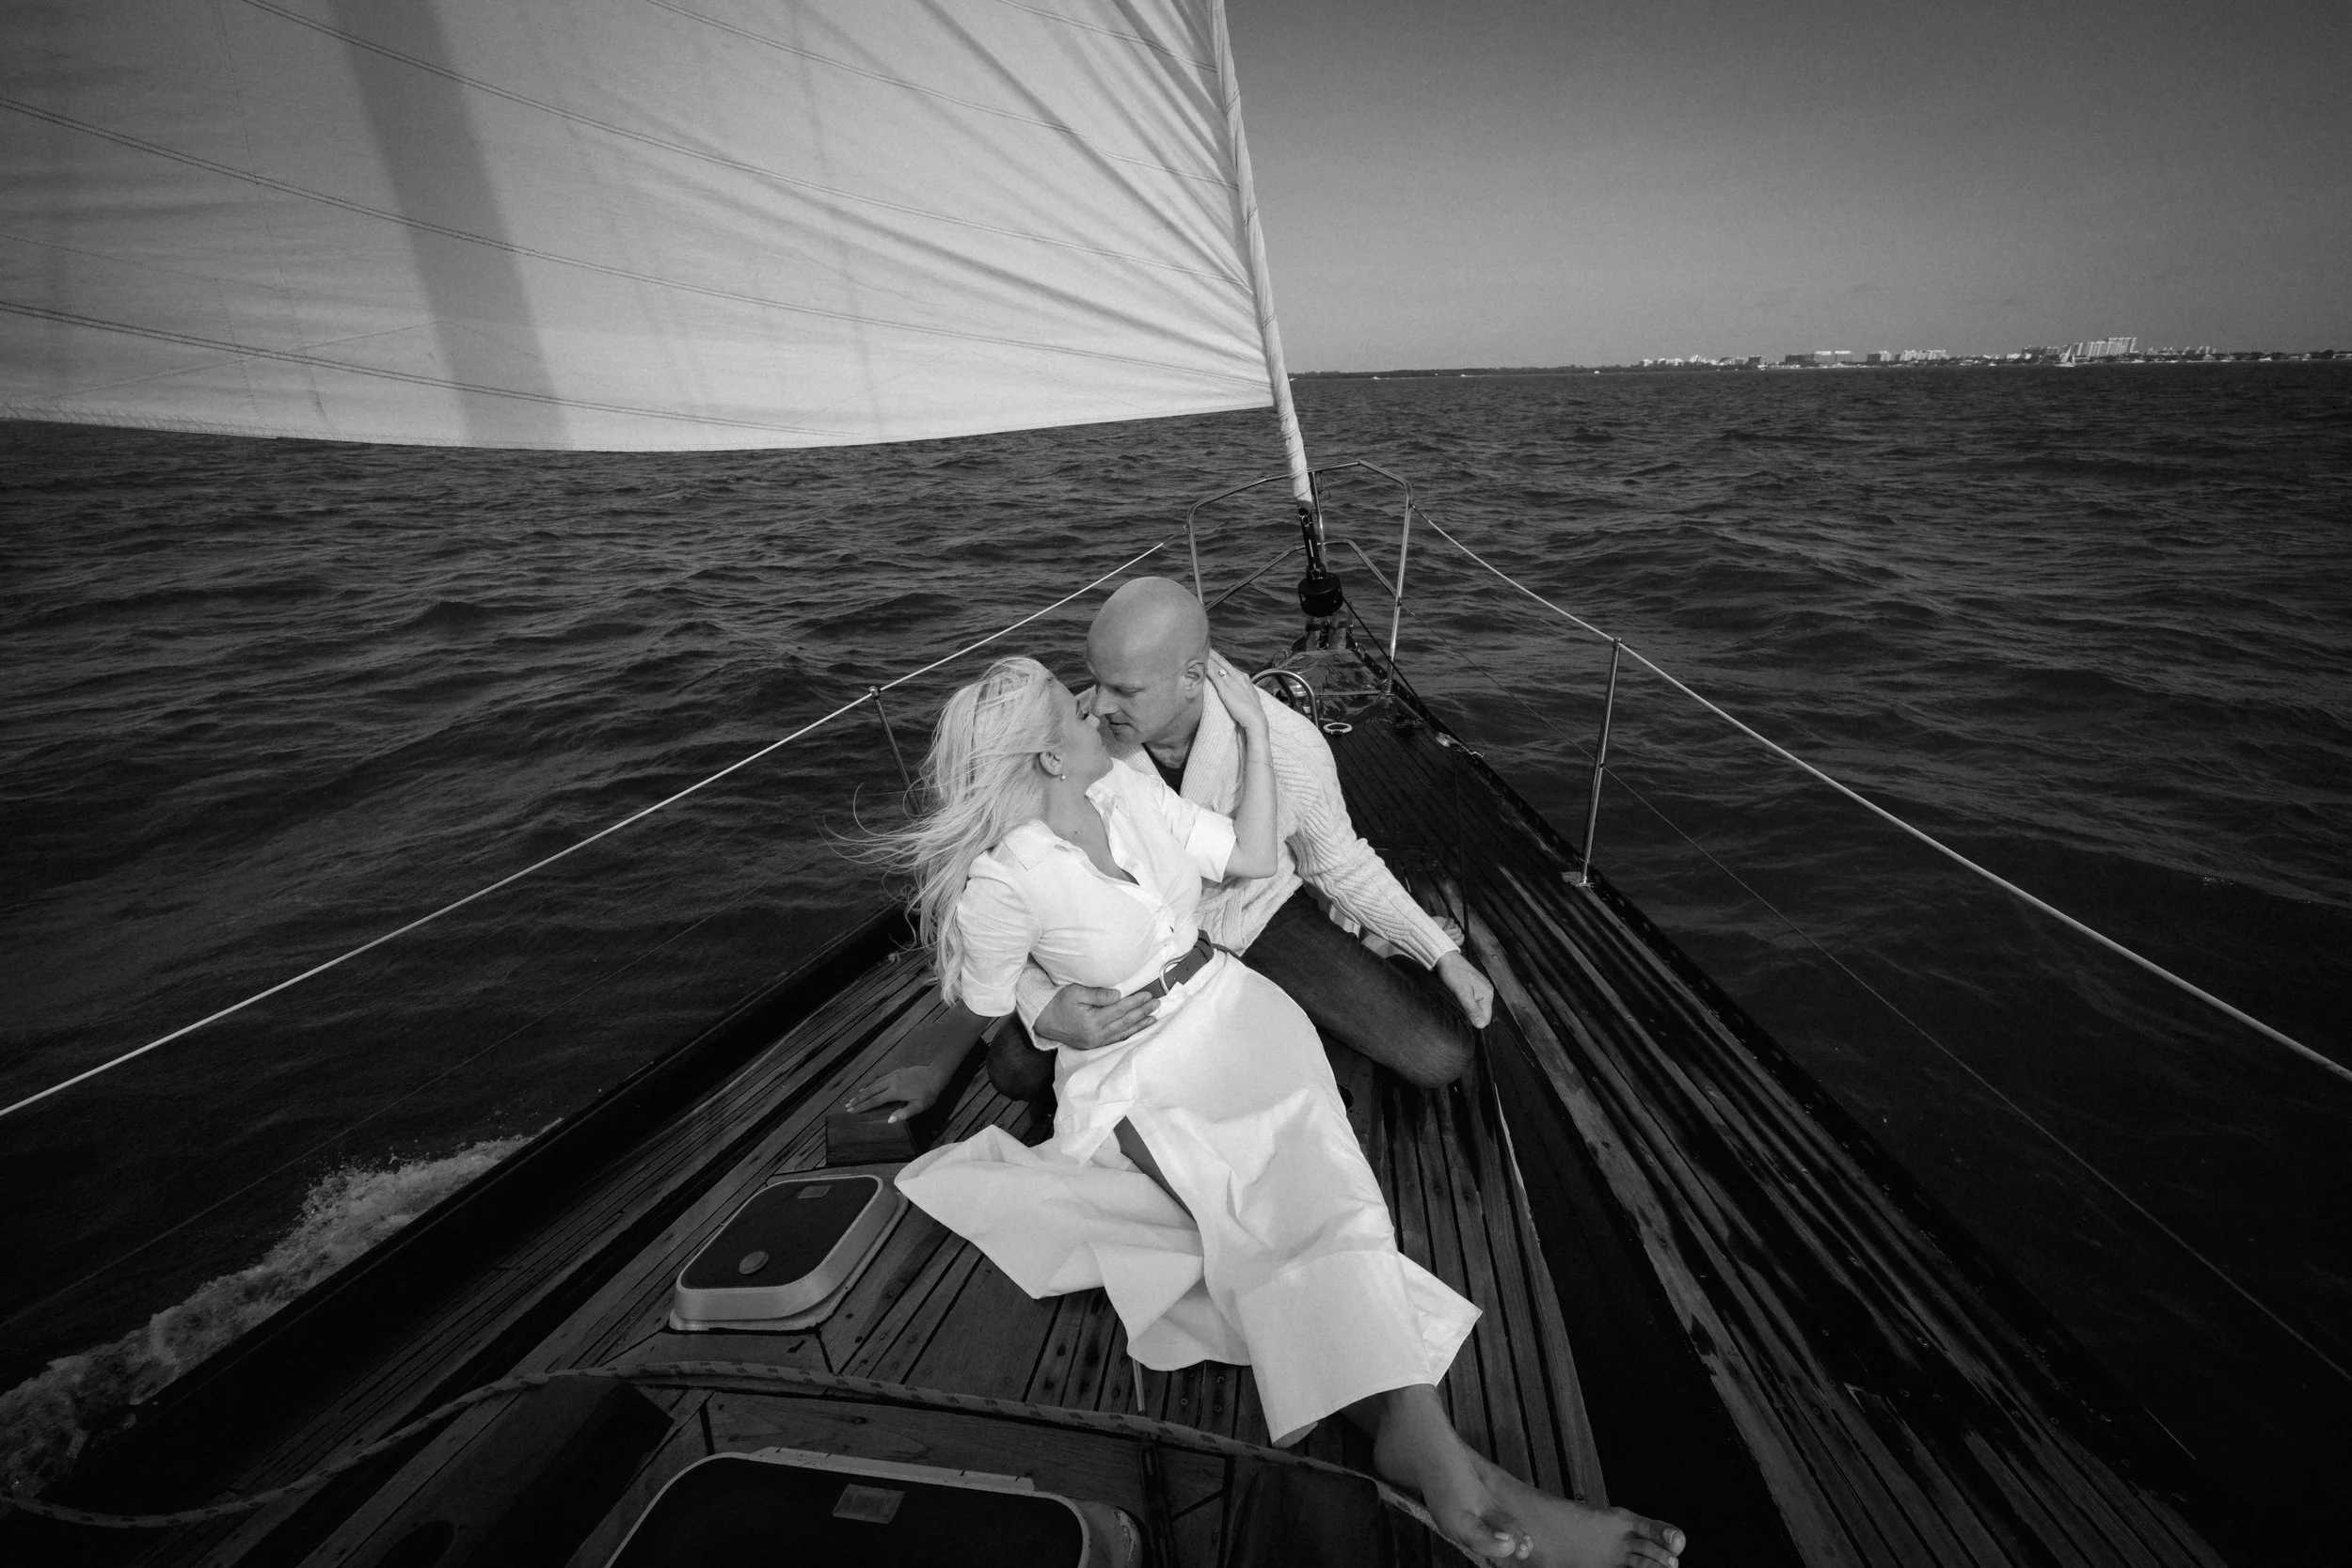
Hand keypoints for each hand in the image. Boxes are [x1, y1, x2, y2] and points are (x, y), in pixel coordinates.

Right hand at [843, 1060, 951, 1123]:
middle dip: (858, 1099)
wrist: (936, 1074)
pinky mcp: (897, 1071)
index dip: (862, 1106)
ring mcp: (894, 1075)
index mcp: (895, 1092)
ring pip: (875, 1084)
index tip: (852, 1110)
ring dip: (863, 1091)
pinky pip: (881, 1079)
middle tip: (847, 1105)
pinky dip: (872, 1084)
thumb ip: (904, 1113)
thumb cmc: (929, 1093)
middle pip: (871, 1091)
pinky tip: (869, 1087)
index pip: (875, 1101)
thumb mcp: (919, 1106)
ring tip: (854, 1097)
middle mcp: (891, 1082)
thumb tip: (889, 1120)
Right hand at [1032, 983, 1157, 1050]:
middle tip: (1156, 1004)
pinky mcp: (1094, 1045)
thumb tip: (1119, 995)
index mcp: (1092, 1021)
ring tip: (1153, 1018)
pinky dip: (1129, 1034)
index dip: (1135, 1002)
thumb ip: (1098, 994)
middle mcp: (1096, 1034)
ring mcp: (1096, 1042)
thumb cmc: (1059, 1002)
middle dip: (1142, 1012)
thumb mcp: (1075, 992)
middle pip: (1125, 1021)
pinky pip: (1116, 1040)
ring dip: (1140, 1025)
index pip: (1120, 1009)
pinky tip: (1138, 1029)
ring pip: (1123, 1033)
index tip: (1148, 995)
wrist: (1043, 1020)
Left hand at [1200, 650, 1269, 742]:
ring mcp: (1232, 682)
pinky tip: (1201, 666)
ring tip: (1199, 652)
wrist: (1256, 718)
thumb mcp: (1247, 695)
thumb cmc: (1251, 710)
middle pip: (1222, 661)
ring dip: (1208, 659)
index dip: (1219, 658)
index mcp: (1243, 677)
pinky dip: (1207, 670)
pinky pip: (1214, 676)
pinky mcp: (1225, 689)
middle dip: (1212, 653)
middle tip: (1203, 645)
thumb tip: (1234, 690)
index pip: (1228, 665)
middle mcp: (1238, 676)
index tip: (1212, 652)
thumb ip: (1240, 690)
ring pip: (1217, 666)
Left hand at [1434, 951, 1494, 1029]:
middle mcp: (1487, 991)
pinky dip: (1465, 1001)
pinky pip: (1473, 1000)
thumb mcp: (1462, 993)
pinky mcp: (1474, 986)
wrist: (1445, 957)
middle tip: (1458, 1006)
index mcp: (1487, 994)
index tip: (1462, 1015)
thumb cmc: (1453, 973)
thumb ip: (1472, 1009)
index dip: (1475, 1020)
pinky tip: (1458, 996)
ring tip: (1457, 1000)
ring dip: (1467, 1008)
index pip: (1486, 1018)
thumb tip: (1481, 1025)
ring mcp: (1481, 988)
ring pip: (1476, 1007)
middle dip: (1470, 1014)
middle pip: (1482, 1013)